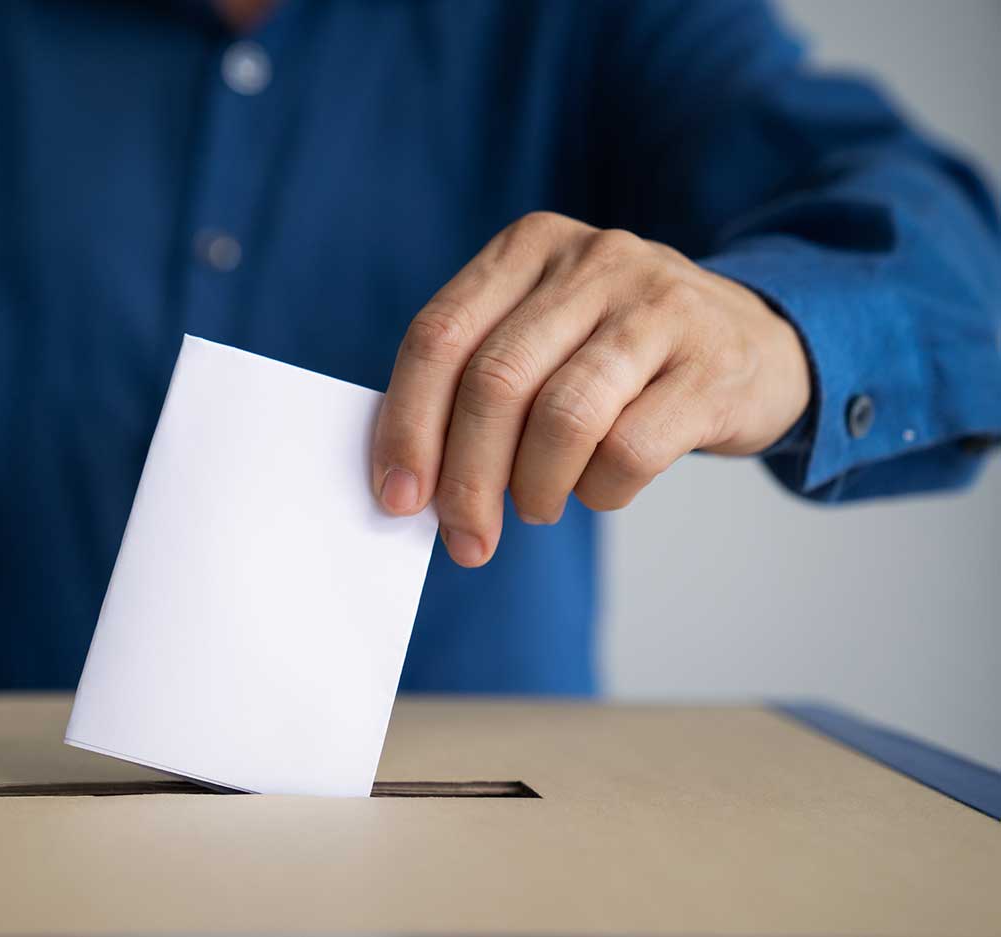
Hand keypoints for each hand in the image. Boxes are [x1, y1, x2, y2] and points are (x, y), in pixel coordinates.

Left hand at [372, 212, 809, 566]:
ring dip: (533, 488)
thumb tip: (409, 480)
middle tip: (464, 537)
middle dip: (466, 478)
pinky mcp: (710, 365)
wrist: (758, 341)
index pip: (439, 336)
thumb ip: (475, 381)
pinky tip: (600, 487)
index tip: (397, 497)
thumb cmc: (620, 355)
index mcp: (528, 246)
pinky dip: (600, 490)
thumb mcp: (543, 333)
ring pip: (562, 418)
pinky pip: (629, 450)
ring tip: (536, 507)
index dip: (407, 425)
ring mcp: (658, 306)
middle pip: (494, 382)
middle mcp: (592, 261)